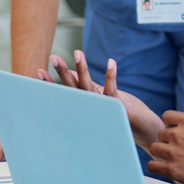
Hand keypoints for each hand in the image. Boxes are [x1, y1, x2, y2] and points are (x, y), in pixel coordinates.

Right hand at [39, 50, 163, 149]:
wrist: (145, 131)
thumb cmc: (124, 114)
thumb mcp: (104, 96)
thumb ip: (89, 86)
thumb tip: (73, 73)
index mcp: (88, 102)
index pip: (68, 89)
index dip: (54, 82)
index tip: (38, 71)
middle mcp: (92, 106)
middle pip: (74, 87)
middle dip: (63, 72)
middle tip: (52, 57)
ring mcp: (104, 107)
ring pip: (89, 87)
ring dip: (83, 69)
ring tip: (77, 52)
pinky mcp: (118, 107)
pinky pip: (112, 90)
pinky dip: (110, 76)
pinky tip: (111, 62)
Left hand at [148, 76, 183, 183]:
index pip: (167, 117)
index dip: (174, 125)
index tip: (182, 133)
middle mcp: (179, 136)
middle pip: (161, 133)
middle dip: (169, 139)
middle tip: (183, 147)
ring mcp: (175, 154)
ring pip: (155, 148)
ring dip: (162, 152)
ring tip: (177, 157)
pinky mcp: (173, 171)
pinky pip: (152, 166)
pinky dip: (158, 166)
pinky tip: (170, 166)